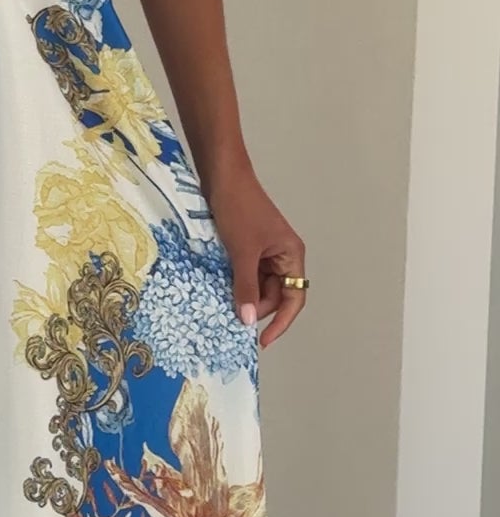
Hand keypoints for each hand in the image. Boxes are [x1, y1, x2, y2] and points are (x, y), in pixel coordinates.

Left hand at [207, 164, 307, 349]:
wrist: (222, 175)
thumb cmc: (238, 208)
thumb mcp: (242, 252)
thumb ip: (246, 287)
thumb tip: (248, 320)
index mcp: (291, 255)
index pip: (294, 298)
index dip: (281, 322)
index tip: (262, 340)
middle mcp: (282, 255)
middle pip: (275, 294)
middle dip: (257, 307)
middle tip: (234, 317)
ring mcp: (264, 250)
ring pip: (259, 284)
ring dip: (245, 295)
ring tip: (225, 303)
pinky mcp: (248, 245)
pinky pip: (246, 272)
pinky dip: (236, 282)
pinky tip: (221, 288)